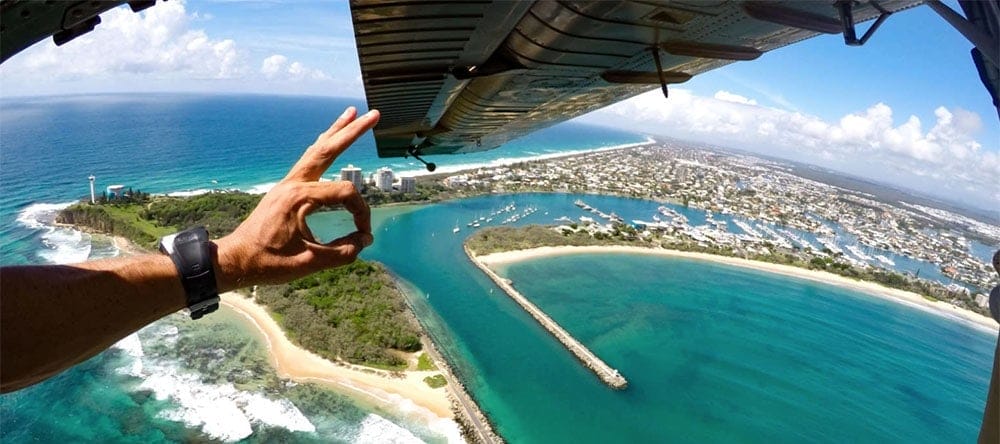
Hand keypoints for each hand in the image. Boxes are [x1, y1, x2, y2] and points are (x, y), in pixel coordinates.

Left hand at [214, 107, 379, 289]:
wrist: (236, 260)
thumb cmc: (269, 262)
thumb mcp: (310, 262)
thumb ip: (342, 251)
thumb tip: (364, 239)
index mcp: (299, 197)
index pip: (345, 194)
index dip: (361, 213)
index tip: (363, 234)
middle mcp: (293, 183)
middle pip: (328, 150)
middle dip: (352, 132)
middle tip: (374, 114)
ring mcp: (287, 183)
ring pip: (316, 150)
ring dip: (335, 131)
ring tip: (351, 113)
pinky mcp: (285, 189)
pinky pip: (307, 161)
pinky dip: (322, 147)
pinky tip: (328, 140)